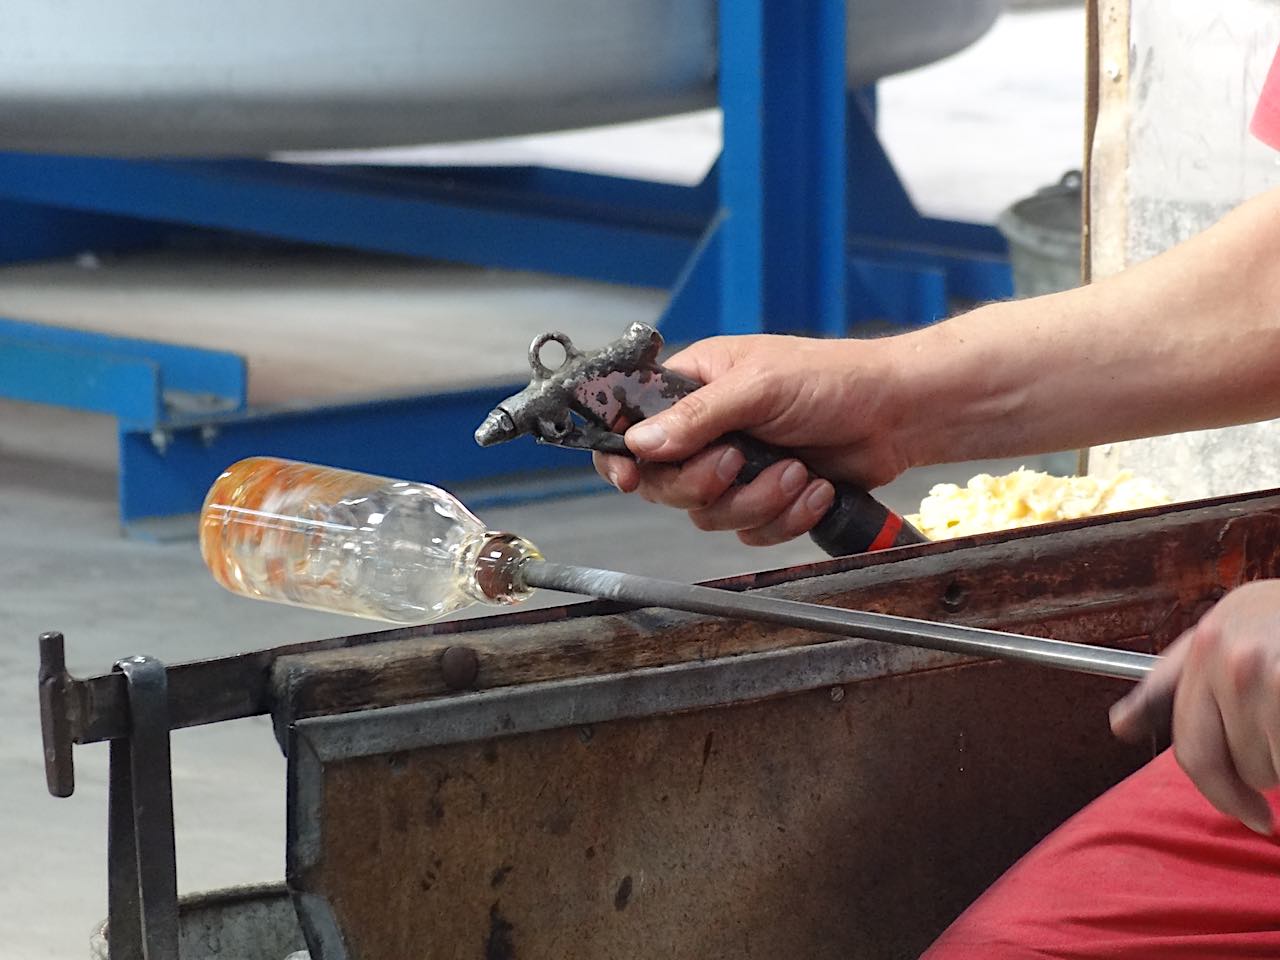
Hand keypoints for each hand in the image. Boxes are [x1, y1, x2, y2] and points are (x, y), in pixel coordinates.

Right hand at [592, 334, 912, 545]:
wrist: (897, 413)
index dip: (622, 457)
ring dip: (759, 501)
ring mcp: (737, 468)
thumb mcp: (760, 386)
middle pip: (666, 484)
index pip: (632, 425)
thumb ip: (697, 416)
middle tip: (739, 462)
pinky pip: (751, 531)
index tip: (629, 478)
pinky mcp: (767, 499)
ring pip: (710, 515)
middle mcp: (707, 430)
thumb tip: (640, 442)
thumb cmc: (833, 378)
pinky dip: (786, 517)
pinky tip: (815, 488)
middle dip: (708, 483)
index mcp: (694, 386)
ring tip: (797, 472)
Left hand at [1110, 580, 1279, 834]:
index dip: (1222, 793)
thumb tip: (1121, 726)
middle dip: (1271, 770)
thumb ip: (1171, 680)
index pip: (1193, 750)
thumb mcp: (1224, 629)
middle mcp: (1233, 662)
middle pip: (1245, 768)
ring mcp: (1272, 681)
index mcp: (1206, 648)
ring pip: (1277, 770)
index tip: (1251, 814)